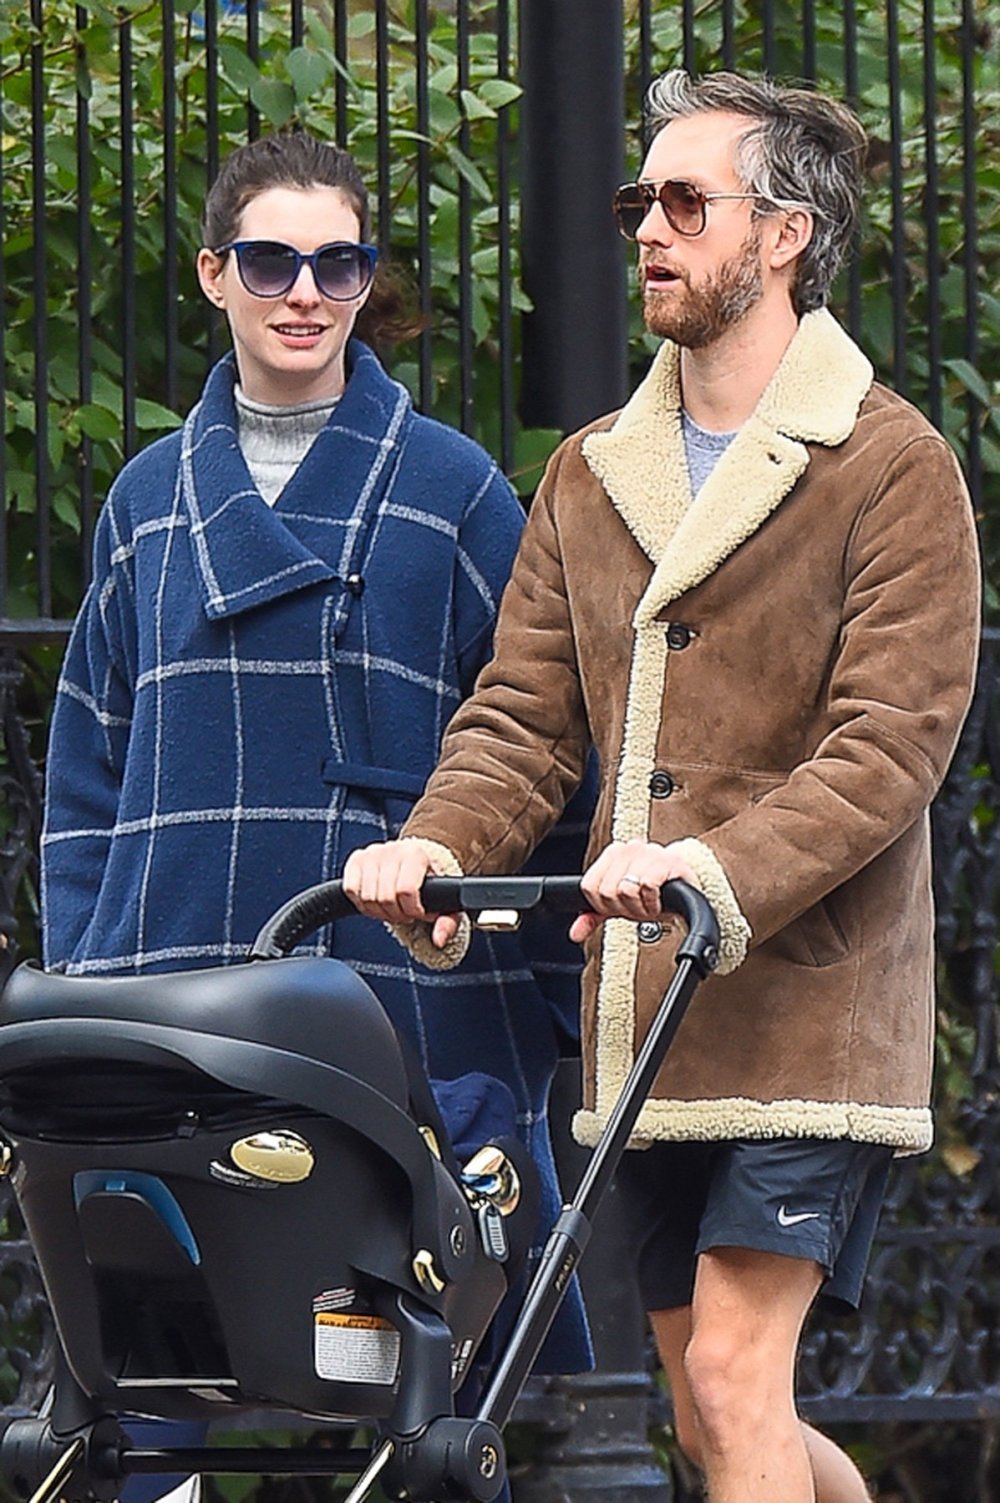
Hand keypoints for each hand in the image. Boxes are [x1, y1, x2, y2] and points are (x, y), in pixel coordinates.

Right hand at [342, 841, 460, 948]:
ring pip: (367, 897)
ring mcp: (371, 854)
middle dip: (397, 914)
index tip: (420, 912)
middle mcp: (391, 850)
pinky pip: (351, 890)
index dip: (413, 910)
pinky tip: (377, 902)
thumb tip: (439, 939)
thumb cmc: (430, 880)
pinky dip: (363, 903)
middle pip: (384, 898)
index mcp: (415, 854)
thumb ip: (448, 922)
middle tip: (406, 913)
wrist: (415, 858)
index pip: (405, 891)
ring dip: (380, 911)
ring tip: (393, 908)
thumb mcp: (446, 900)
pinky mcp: (356, 860)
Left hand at [569, 840, 699, 943]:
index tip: (620, 908)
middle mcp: (627, 849)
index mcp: (611, 854)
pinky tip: (658, 902)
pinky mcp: (666, 862)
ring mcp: (647, 852)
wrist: (685, 884)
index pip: (589, 887)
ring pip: (625, 890)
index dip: (603, 906)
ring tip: (648, 905)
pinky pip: (647, 887)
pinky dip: (652, 902)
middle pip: (606, 892)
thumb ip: (594, 914)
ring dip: (639, 908)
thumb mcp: (619, 903)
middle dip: (623, 909)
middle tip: (638, 908)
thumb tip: (575, 933)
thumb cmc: (651, 891)